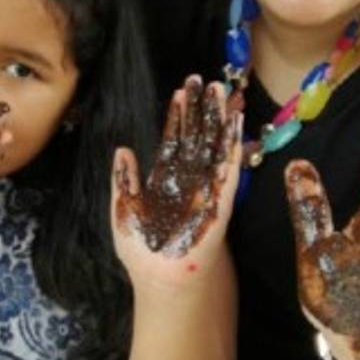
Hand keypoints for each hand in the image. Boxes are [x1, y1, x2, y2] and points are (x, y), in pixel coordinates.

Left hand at [112, 77, 241, 286]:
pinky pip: (229, 169)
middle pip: (197, 137)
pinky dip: (233, 147)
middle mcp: (188, 180)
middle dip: (201, 110)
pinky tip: (237, 124)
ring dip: (219, 120)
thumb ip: (123, 179)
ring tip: (222, 92)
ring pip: (214, 146)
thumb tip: (122, 148)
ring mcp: (206, 189)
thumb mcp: (123, 209)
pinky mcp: (220, 201)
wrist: (160, 279)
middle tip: (204, 81)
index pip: (173, 141)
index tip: (179, 93)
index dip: (177, 117)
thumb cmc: (141, 251)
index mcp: (165, 180)